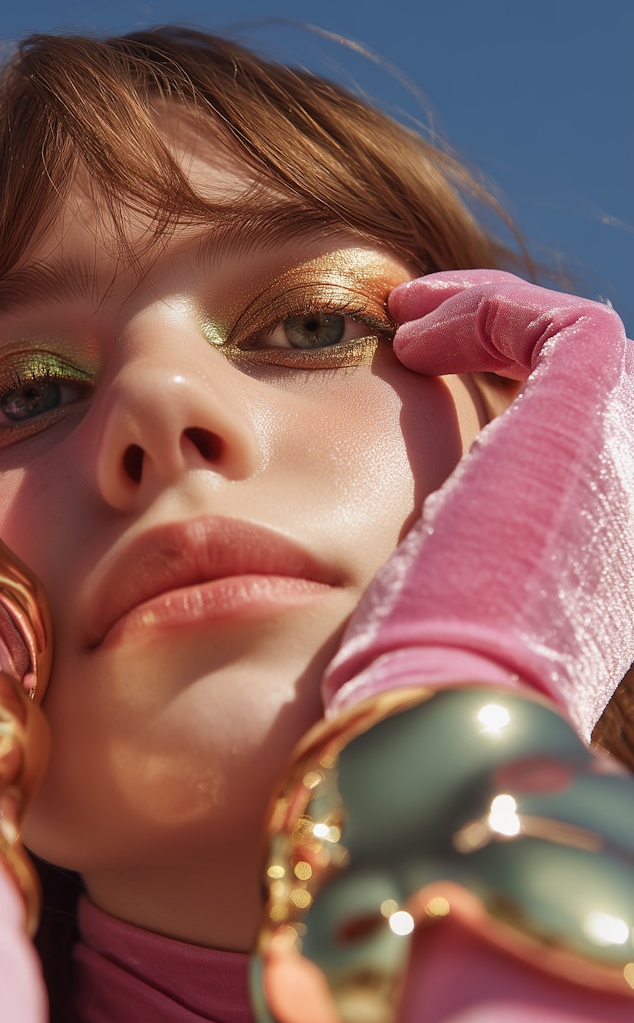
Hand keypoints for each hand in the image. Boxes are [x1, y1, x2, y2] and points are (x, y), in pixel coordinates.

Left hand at [323, 271, 633, 739]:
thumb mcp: (460, 631)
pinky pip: (561, 328)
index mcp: (614, 565)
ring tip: (410, 322)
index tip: (435, 392)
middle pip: (598, 401)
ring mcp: (628, 466)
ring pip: (586, 354)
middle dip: (511, 357)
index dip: (524, 410)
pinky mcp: (590, 418)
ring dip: (496, 322)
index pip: (592, 459)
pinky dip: (489, 310)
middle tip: (422, 340)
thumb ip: (463, 582)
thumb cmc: (428, 694)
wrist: (445, 712)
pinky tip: (410, 332)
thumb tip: (414, 557)